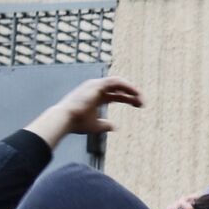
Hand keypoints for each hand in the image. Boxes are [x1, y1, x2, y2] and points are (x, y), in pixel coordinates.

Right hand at [24, 76, 142, 147]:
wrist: (66, 120)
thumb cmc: (78, 124)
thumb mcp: (96, 126)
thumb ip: (105, 125)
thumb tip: (114, 127)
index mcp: (96, 97)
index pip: (116, 95)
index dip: (129, 99)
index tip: (140, 105)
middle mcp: (96, 89)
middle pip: (119, 88)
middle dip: (132, 94)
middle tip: (143, 103)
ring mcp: (95, 85)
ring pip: (118, 82)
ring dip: (131, 89)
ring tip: (141, 98)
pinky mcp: (96, 85)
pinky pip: (115, 81)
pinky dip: (126, 86)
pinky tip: (135, 93)